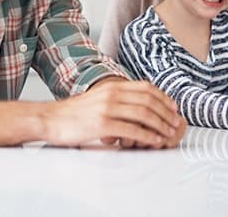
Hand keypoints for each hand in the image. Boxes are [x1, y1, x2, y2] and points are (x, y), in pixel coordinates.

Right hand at [43, 78, 184, 147]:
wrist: (52, 118)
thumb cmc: (75, 111)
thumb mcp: (99, 96)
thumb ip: (118, 97)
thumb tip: (139, 103)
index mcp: (113, 86)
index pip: (146, 87)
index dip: (163, 97)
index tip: (173, 106)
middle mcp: (112, 93)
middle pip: (148, 100)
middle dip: (166, 111)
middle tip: (175, 121)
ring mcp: (108, 108)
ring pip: (143, 114)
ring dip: (160, 124)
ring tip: (169, 132)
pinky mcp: (102, 124)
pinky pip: (131, 130)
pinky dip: (146, 136)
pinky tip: (154, 140)